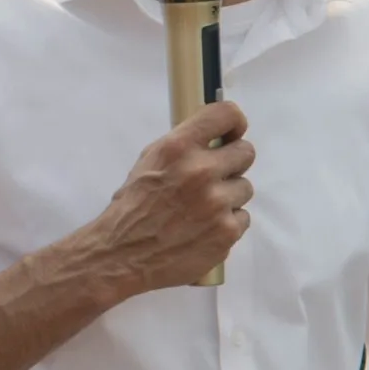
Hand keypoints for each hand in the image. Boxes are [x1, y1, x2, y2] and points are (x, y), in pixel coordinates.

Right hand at [83, 101, 253, 292]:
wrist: (122, 254)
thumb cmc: (132, 207)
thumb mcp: (148, 162)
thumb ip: (182, 148)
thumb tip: (213, 139)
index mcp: (178, 148)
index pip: (225, 115)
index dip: (233, 123)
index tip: (232, 133)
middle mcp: (201, 170)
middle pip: (246, 152)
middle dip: (232, 163)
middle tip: (214, 177)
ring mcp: (217, 203)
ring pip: (245, 188)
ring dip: (228, 196)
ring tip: (202, 209)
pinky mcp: (227, 231)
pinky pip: (242, 218)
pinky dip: (226, 223)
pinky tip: (204, 229)